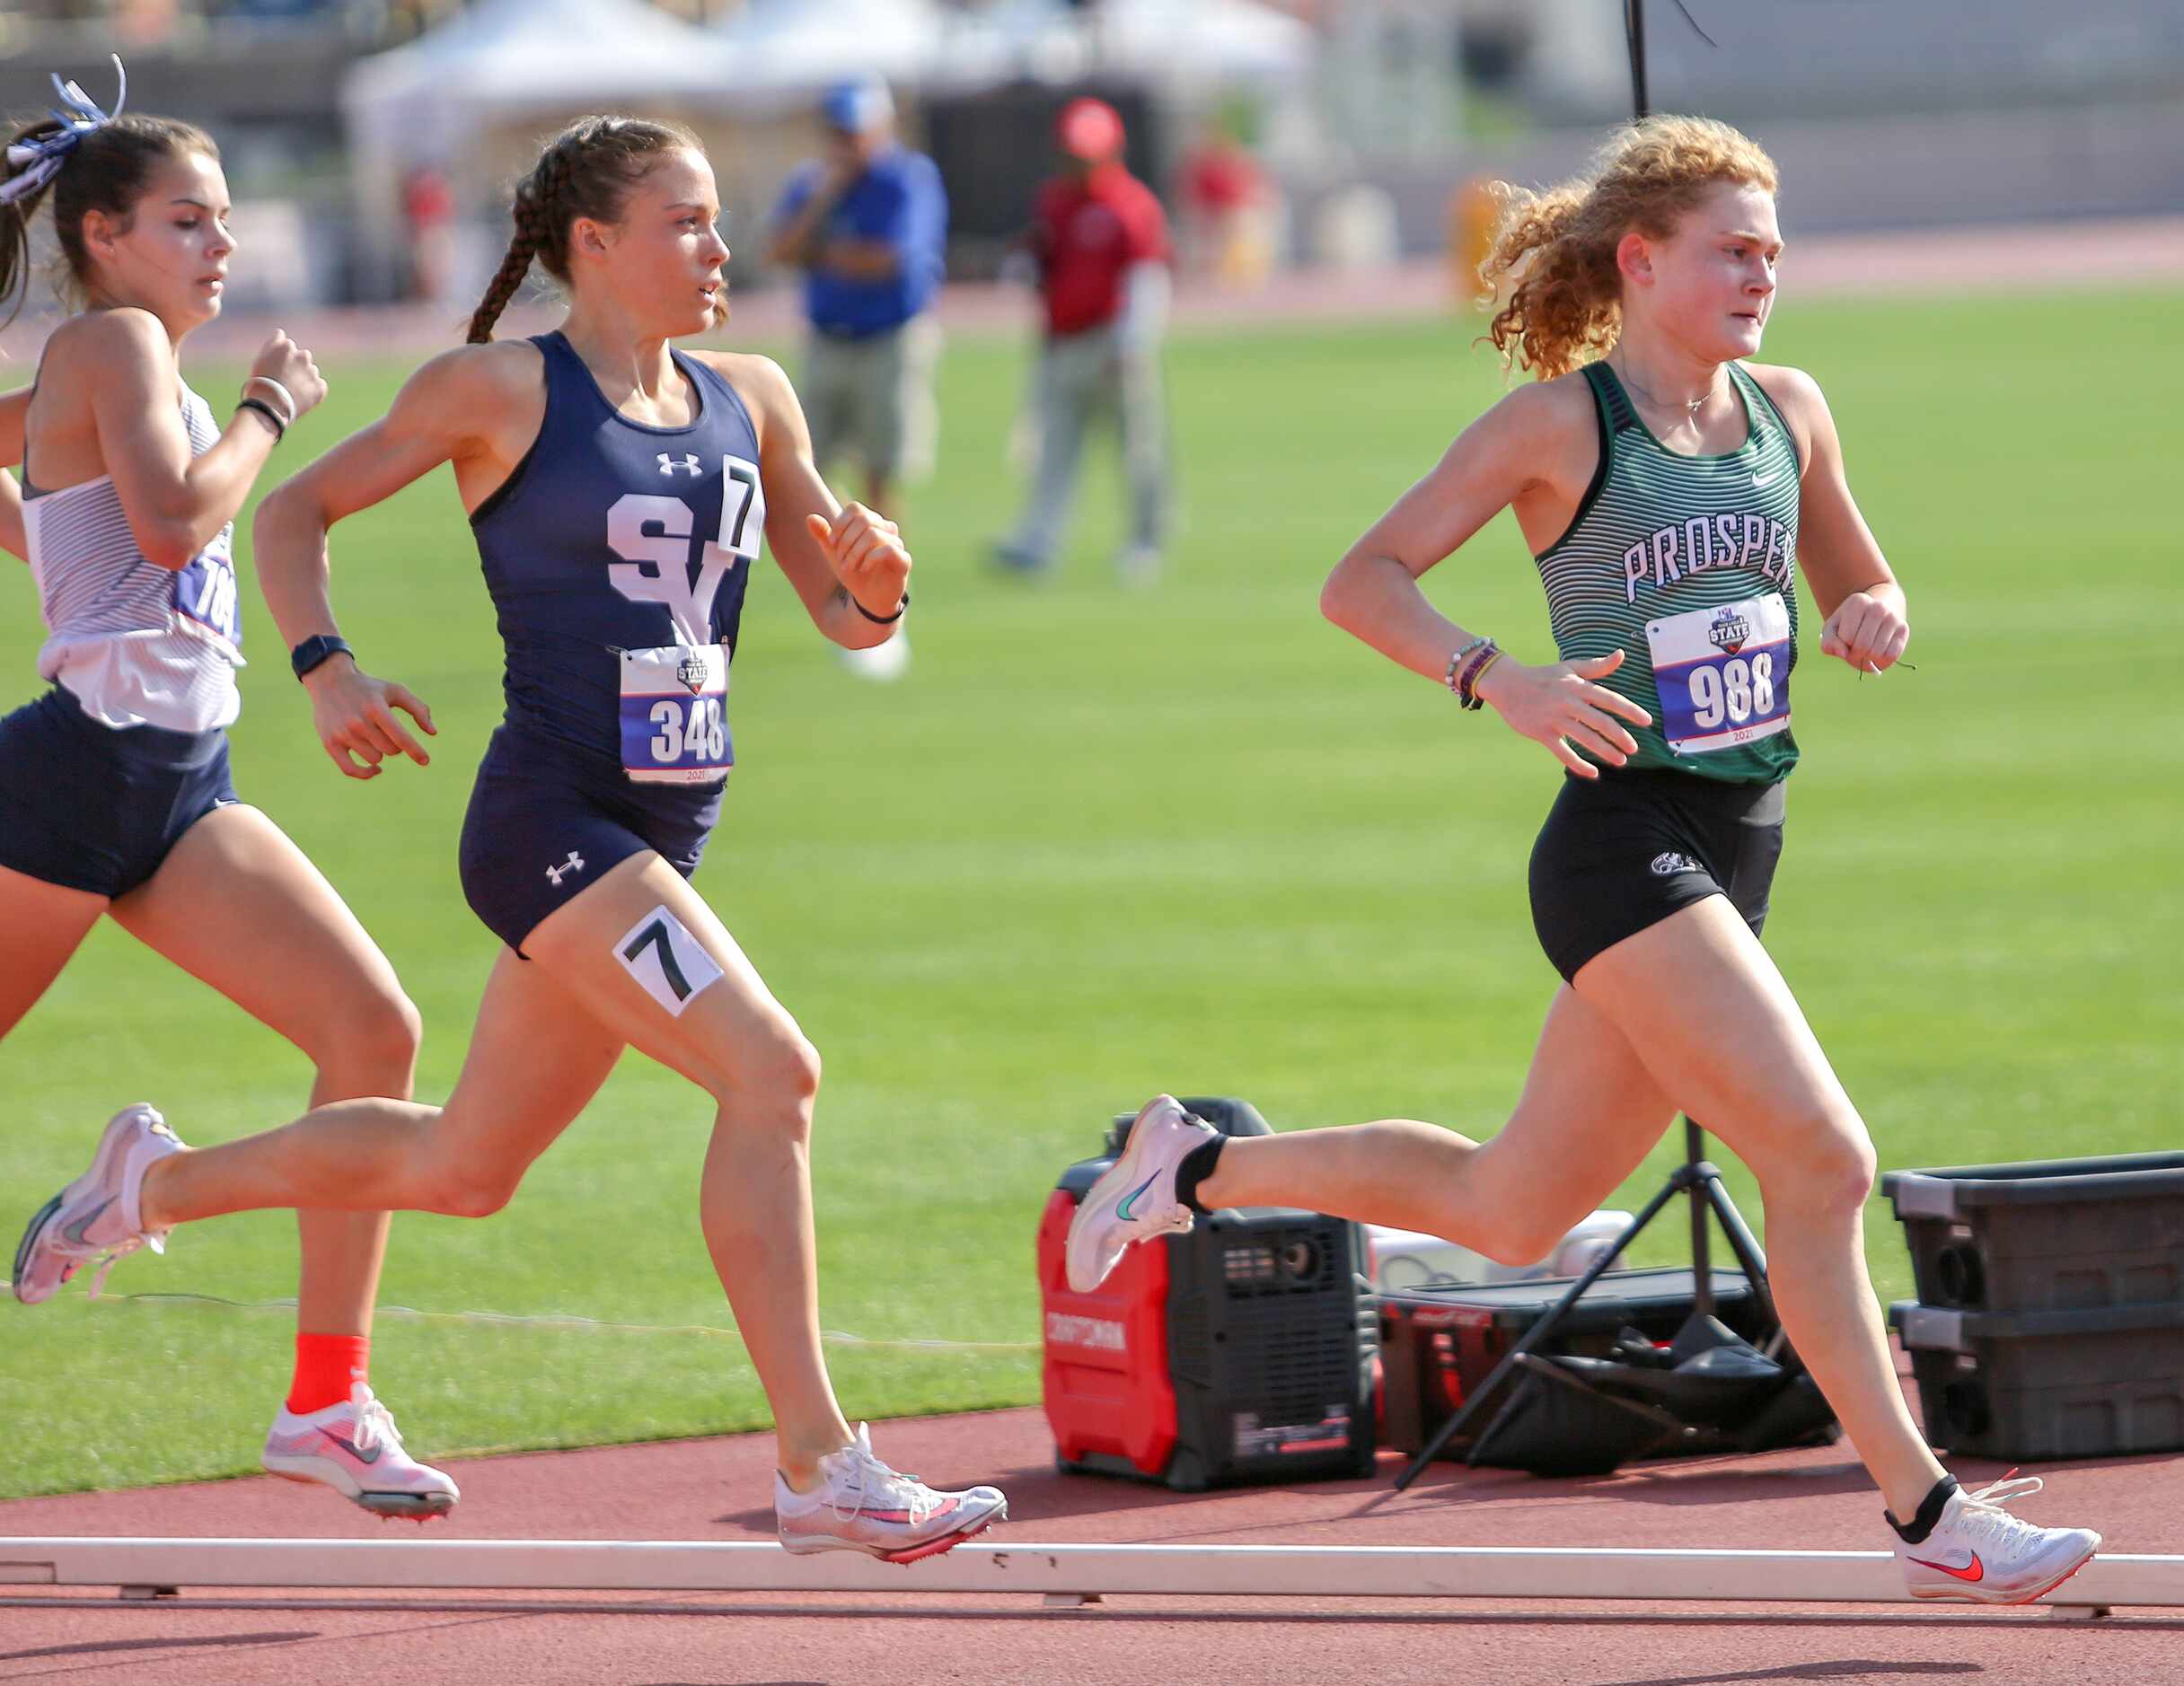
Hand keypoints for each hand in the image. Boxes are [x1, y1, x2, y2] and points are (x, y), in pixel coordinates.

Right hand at [247, 331, 327, 420]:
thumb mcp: (261, 357)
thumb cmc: (261, 381)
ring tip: (291, 391)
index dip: (281, 359)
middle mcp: (303, 356)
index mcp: (287, 346)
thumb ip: (273, 342)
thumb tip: (282, 333)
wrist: (270, 406)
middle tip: (284, 380)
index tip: (275, 368)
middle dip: (296, 366)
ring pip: (311, 373)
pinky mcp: (320, 387)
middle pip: (302, 359)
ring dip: (304, 379)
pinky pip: (319, 386)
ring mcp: (313, 372)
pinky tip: (300, 397)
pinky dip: (313, 391)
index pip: (288, 347)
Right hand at [303, 655, 435, 780]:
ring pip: (375, 759)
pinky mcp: (330, 743)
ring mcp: (343, 734)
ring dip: (379, 752)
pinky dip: (366, 773)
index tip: (425, 761)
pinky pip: (351, 770)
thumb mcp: (396, 691)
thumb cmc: (369, 689)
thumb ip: (418, 709)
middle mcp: (358, 722)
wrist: (330, 681)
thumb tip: (433, 732)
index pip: (401, 738)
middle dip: (395, 745)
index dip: (416, 751)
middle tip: (388, 732)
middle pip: (391, 751)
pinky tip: (376, 769)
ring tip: (372, 736)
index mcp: (376, 708)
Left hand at [806, 504, 909, 620]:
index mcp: (870, 522)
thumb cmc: (853, 572)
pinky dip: (869, 559)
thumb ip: (823, 535)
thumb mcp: (834, 553)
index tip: (831, 543)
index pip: (855, 508)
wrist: (868, 599)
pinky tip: (862, 569)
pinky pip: (888, 549)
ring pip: (873, 534)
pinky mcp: (903, 559)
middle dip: (846, 540)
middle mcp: (886, 529)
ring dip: (855, 552)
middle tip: (840, 559)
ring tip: (848, 567)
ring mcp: (897, 543)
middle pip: (864, 520)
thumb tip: (809, 518)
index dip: (840, 524)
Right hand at [1476, 649, 1652, 778]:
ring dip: (1604, 751)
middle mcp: (1568, 702)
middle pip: (1600, 721)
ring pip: (1584, 738)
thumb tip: (1622, 655)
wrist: (1507, 685)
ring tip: (1621, 761)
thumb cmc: (1542, 676)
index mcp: (1578, 686)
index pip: (1609, 699)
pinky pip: (1562, 752)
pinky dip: (1578, 764)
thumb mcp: (1570, 668)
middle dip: (1620, 736)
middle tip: (1634, 748)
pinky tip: (1592, 772)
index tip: (1647, 722)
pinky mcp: (1542, 733)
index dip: (1630, 710)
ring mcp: (1555, 719)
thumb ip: (1597, 666)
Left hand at [1820, 590, 1908, 673]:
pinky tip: (1878, 652)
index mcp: (1857, 602)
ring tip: (1865, 651)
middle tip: (1854, 650)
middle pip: (1862, 646)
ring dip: (1868, 659)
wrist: (1876, 611)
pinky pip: (1891, 655)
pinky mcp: (1904, 629)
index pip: (1846, 637)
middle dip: (1855, 655)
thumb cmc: (1849, 623)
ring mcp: (1893, 617)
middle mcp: (1878, 607)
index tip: (1845, 640)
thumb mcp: (1832, 629)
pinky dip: (1882, 660)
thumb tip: (1843, 653)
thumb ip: (1829, 642)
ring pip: (1876, 653)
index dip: (1843, 646)